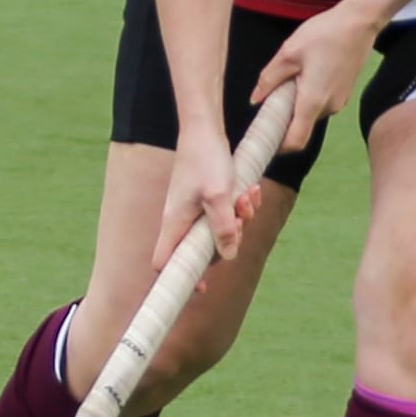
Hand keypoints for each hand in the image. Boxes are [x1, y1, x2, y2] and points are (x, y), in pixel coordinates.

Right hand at [151, 126, 260, 272]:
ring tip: (248, 196)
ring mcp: (194, 211)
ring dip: (240, 219)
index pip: (164, 263)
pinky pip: (226, 216)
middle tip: (242, 219)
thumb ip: (223, 227)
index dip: (180, 279)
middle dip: (229, 240)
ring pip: (220, 232)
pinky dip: (241, 207)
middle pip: (202, 251)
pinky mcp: (207, 201)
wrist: (205, 129)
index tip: (203, 287)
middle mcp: (181, 221)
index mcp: (175, 223)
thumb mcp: (219, 195)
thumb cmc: (206, 158)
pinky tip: (251, 191)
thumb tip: (228, 256)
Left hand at [251, 0, 379, 152]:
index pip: (296, 140)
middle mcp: (328, 107)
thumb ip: (269, 79)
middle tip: (272, 94)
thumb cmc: (325, 33)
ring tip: (291, 75)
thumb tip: (255, 99)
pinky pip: (321, 102)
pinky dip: (309, 96)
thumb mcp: (289, 52)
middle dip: (285, 116)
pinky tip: (306, 72)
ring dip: (296, 103)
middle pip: (301, 126)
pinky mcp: (344, 93)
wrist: (360, 22)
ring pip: (310, 112)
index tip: (265, 139)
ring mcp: (339, 101)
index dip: (279, 146)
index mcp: (312, 100)